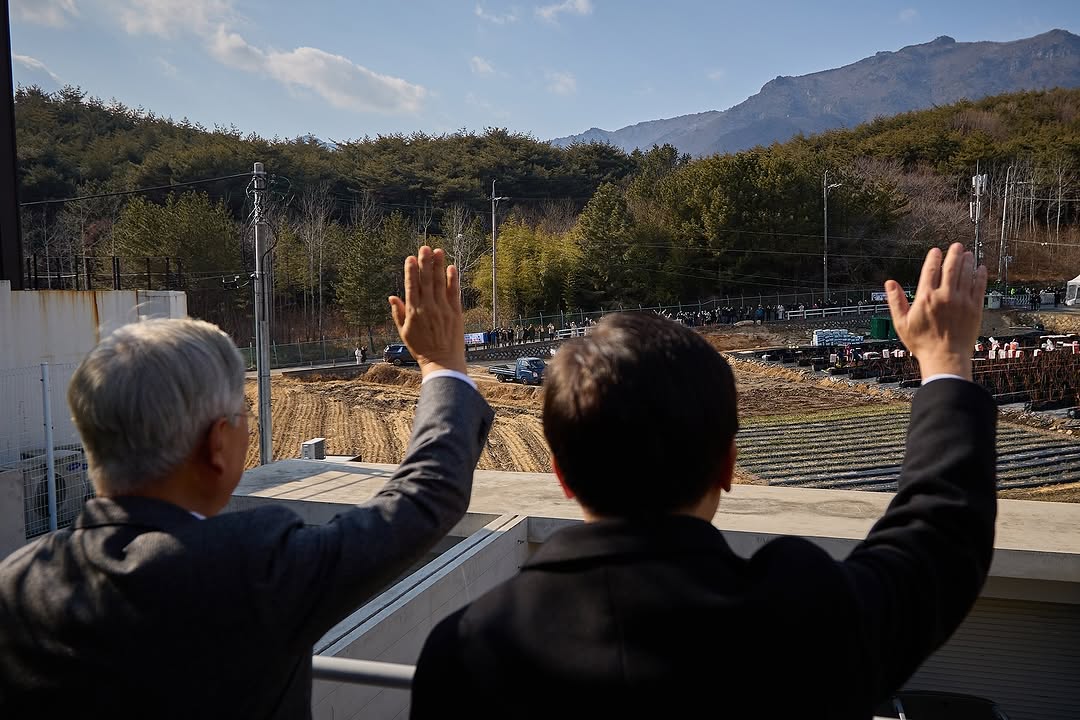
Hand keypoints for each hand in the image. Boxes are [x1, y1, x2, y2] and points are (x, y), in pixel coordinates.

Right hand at [389, 246, 466, 375]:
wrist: (442, 363)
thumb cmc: (422, 349)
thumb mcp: (404, 332)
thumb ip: (398, 313)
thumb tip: (392, 297)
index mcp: (413, 312)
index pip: (412, 286)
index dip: (411, 271)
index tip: (410, 258)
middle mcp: (428, 308)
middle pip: (426, 281)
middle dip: (425, 263)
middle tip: (425, 247)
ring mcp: (443, 310)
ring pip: (440, 283)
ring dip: (439, 266)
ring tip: (438, 251)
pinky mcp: (456, 313)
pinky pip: (454, 293)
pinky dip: (453, 280)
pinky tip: (451, 268)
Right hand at [885, 243, 987, 380]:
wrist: (945, 358)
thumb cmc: (922, 343)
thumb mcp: (901, 323)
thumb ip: (895, 301)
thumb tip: (889, 283)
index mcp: (926, 298)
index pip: (930, 270)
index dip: (934, 257)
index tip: (936, 251)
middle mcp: (945, 296)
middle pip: (951, 267)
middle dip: (954, 254)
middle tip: (957, 246)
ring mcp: (962, 301)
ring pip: (966, 274)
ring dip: (967, 261)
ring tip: (968, 254)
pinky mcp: (975, 308)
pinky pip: (979, 286)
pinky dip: (980, 275)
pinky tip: (981, 268)